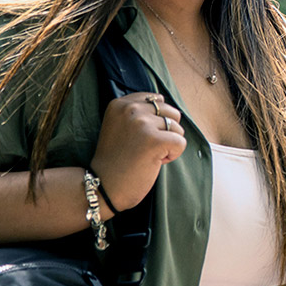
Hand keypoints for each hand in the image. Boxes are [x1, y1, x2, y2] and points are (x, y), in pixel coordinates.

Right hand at [90, 92, 186, 211]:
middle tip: (145, 148)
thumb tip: (172, 109)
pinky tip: (154, 162)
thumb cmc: (117, 159)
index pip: (157, 100)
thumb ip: (140, 113)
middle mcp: (130, 109)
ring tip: (147, 155)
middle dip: (165, 132)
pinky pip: (181, 142)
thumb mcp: (121, 126)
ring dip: (168, 144)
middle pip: (171, 112)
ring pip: (177, 128)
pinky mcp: (154, 140)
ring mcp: (142, 124)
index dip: (157, 121)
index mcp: (120, 103)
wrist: (104, 186)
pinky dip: (173, 155)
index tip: (139, 136)